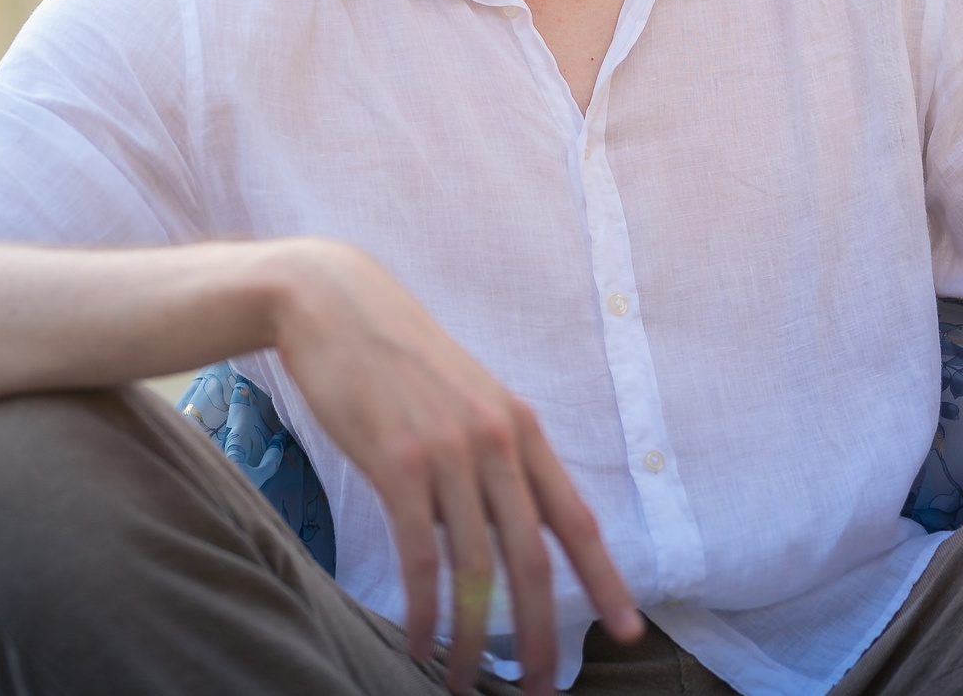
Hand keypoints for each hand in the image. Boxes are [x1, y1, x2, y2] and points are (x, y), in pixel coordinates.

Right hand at [270, 240, 639, 694]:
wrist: (335, 304)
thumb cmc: (398, 358)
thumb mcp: (465, 399)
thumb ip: (492, 456)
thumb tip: (503, 526)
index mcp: (522, 429)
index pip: (577, 520)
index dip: (606, 580)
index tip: (627, 630)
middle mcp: (498, 442)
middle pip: (534, 559)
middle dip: (543, 634)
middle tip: (541, 688)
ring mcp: (450, 452)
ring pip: (477, 570)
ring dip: (471, 638)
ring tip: (461, 681)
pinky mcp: (399, 464)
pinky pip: (422, 558)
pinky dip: (423, 611)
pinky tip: (419, 643)